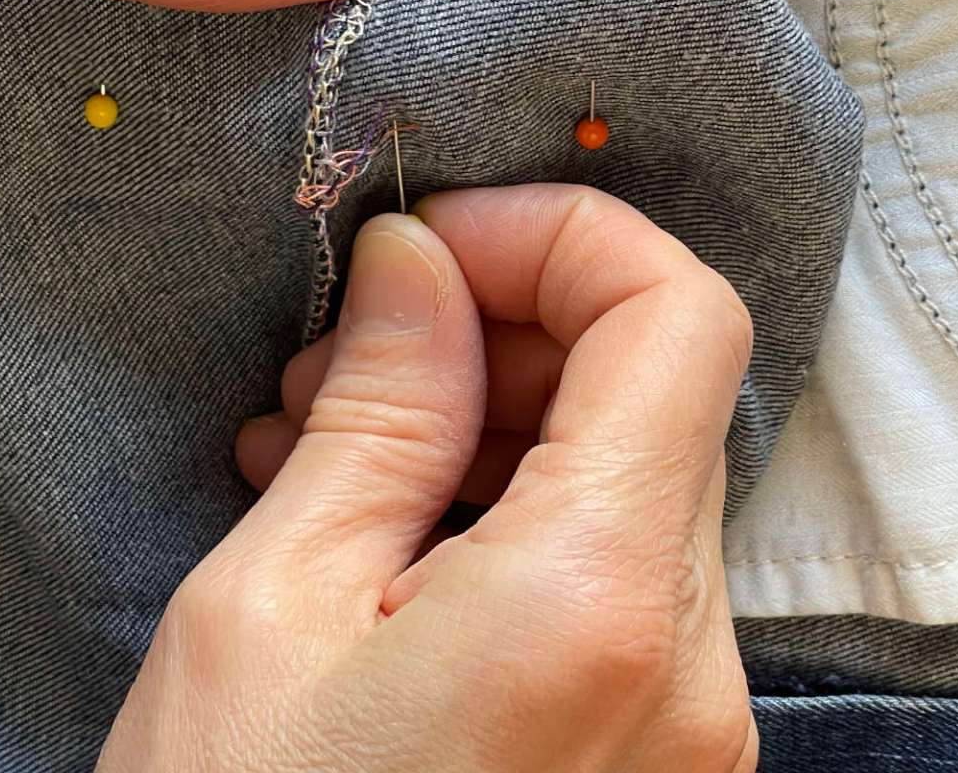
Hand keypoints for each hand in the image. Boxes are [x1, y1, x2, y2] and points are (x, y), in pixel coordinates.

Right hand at [99, 185, 758, 772]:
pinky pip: (616, 569)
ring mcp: (691, 723)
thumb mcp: (266, 610)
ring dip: (497, 419)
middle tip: (346, 358)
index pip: (679, 315)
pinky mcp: (660, 757)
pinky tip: (384, 533)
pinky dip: (517, 511)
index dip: (561, 236)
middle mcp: (690, 666)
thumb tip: (420, 263)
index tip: (434, 246)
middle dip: (506, 328)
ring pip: (634, 473)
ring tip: (327, 445)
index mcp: (602, 605)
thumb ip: (378, 407)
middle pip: (656, 390)